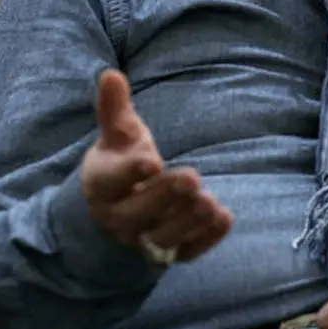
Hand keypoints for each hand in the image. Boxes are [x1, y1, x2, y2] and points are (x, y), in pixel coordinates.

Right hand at [80, 69, 232, 262]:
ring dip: (188, 220)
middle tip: (191, 178)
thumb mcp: (116, 137)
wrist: (116, 211)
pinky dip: (206, 239)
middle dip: (165, 196)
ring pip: (163, 238)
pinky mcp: (168, 254)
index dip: (130, 173)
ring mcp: (142, 239)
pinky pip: (186, 253)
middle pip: (138, 214)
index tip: (152, 160)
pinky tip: (224, 217)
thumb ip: (115, 109)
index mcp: (102, 185)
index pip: (110, 182)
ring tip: (209, 201)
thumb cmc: (120, 163)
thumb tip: (111, 74)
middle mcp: (118, 217)